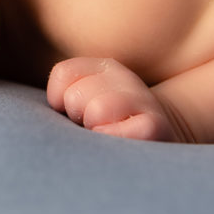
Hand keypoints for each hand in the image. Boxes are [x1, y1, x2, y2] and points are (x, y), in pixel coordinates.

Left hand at [46, 57, 179, 140]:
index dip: (60, 99)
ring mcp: (143, 99)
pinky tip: (120, 146)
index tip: (76, 113)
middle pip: (75, 96)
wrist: (158, 143)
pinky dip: (115, 139)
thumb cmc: (108, 126)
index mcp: (104, 68)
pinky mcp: (156, 126)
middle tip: (94, 128)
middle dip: (78, 118)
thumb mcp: (84, 100)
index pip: (63, 74)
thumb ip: (63, 93)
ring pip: (96, 110)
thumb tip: (55, 103)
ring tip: (106, 137)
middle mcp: (125, 78)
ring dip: (96, 130)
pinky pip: (123, 129)